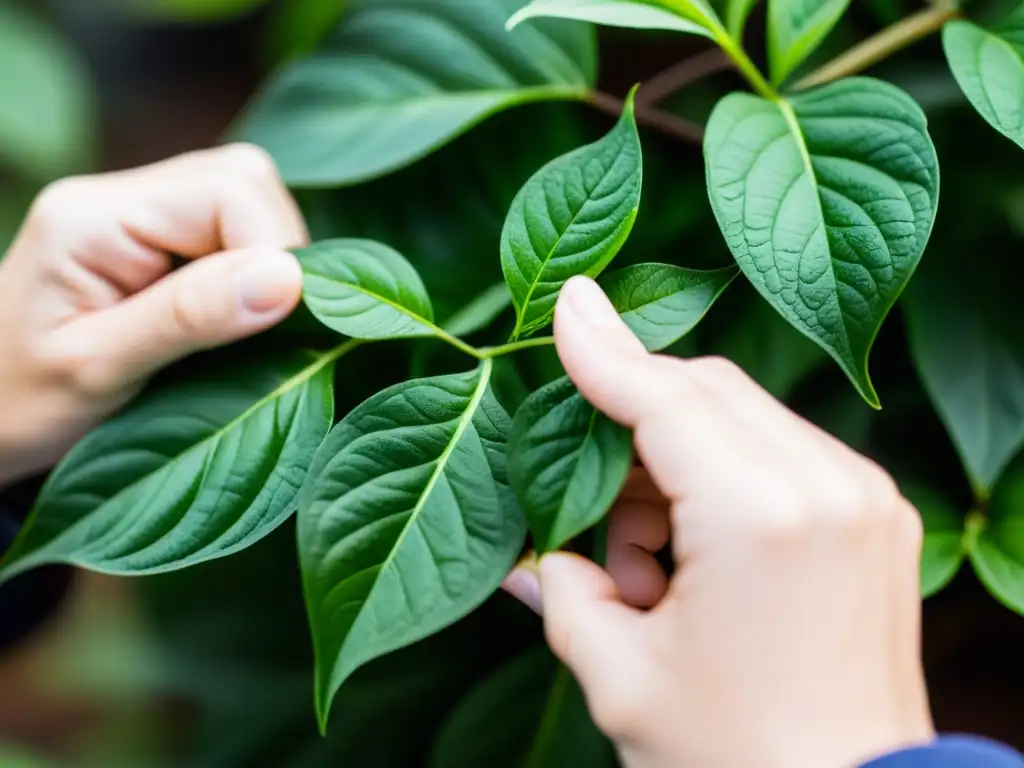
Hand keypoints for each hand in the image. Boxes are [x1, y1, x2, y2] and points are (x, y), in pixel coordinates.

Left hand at [0, 144, 306, 485]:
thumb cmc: (19, 403)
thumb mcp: (99, 370)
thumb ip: (190, 318)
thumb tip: (289, 280)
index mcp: (92, 219)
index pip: (227, 193)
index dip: (274, 252)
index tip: (279, 323)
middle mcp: (117, 198)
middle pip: (245, 183)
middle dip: (278, 254)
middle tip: (264, 329)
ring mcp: (137, 214)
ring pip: (248, 202)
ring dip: (266, 265)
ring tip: (242, 329)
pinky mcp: (155, 239)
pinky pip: (232, 231)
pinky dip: (252, 274)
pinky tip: (231, 318)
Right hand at [503, 276, 933, 767]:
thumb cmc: (736, 762)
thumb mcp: (621, 675)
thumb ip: (561, 589)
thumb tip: (521, 553)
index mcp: (759, 516)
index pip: (662, 396)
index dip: (604, 349)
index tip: (568, 301)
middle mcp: (827, 485)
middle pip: (704, 389)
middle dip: (628, 421)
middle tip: (582, 503)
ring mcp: (863, 496)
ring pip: (739, 417)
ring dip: (670, 464)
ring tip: (643, 569)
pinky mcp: (876, 515)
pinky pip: (777, 451)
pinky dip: (718, 478)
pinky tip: (691, 560)